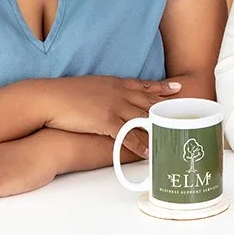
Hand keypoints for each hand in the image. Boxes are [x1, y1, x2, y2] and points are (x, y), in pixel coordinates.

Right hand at [40, 76, 180, 154]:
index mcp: (113, 83)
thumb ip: (101, 92)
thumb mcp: (87, 87)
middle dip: (169, 106)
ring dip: (158, 128)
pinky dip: (140, 143)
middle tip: (187, 110)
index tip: (178, 87)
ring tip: (174, 135)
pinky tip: (149, 151)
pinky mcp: (105, 120)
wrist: (46, 97)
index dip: (161, 86)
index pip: (143, 84)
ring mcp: (113, 106)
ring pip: (143, 117)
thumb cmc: (62, 94)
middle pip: (149, 100)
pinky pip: (127, 134)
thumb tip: (106, 99)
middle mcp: (117, 92)